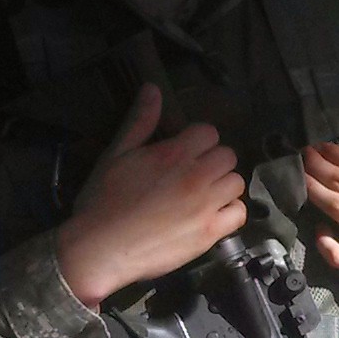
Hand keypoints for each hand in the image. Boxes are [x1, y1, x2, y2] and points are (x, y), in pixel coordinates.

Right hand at [54, 85, 247, 304]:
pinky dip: (229, 213)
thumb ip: (140, 121)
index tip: (185, 153)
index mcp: (174, 153)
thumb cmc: (103, 200)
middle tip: (193, 175)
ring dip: (222, 186)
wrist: (100, 248)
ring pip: (236, 182)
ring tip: (203, 195)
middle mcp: (196, 176)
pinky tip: (211, 215)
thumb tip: (152, 88)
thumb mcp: (116, 154)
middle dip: (212, 161)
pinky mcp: (210, 233)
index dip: (198, 141)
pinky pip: (239, 214)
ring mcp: (206, 206)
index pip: (209, 132)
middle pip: (227, 156)